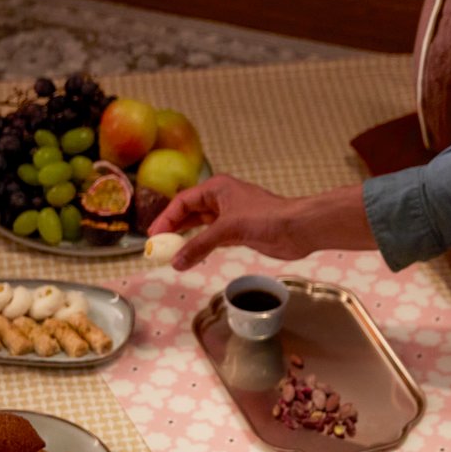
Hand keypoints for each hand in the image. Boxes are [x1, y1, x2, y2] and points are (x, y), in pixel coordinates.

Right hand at [148, 175, 372, 268]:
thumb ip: (199, 246)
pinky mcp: (238, 232)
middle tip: (158, 246)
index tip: (153, 235)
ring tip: (170, 253)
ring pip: (200, 227)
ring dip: (186, 239)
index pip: (183, 201)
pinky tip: (191, 256)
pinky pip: (211, 238)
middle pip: (189, 213)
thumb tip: (176, 262)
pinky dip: (200, 247)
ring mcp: (229, 216)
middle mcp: (221, 199)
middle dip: (173, 229)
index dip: (166, 218)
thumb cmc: (265, 218)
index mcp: (217, 188)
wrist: (297, 229)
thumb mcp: (227, 229)